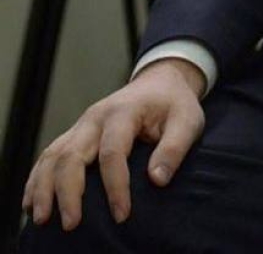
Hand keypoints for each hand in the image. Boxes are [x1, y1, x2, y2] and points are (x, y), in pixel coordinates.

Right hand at [23, 58, 205, 230]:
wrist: (160, 82)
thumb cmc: (174, 105)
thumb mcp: (187, 120)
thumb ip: (174, 148)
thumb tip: (157, 179)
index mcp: (124, 111)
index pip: (113, 152)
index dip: (115, 186)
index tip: (122, 215)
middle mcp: (96, 117)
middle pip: (72, 155)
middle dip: (68, 192)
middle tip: (71, 224)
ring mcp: (82, 125)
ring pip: (53, 155)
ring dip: (43, 187)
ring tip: (42, 218)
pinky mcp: (75, 134)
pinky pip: (49, 155)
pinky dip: (36, 178)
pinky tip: (30, 203)